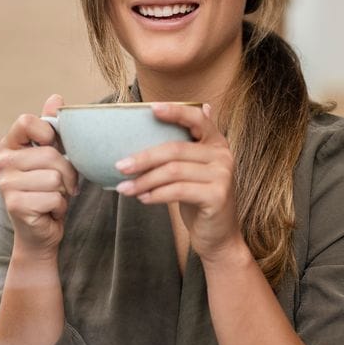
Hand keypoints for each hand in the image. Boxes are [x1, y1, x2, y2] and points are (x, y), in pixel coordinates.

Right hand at [0, 94, 78, 257]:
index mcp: (8, 146)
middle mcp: (2, 163)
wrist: (39, 232)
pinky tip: (48, 211)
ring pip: (55, 177)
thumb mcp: (51, 156)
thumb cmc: (47, 189)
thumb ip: (52, 128)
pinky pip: (55, 197)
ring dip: (63, 191)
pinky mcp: (16, 205)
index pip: (27, 121)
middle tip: (61, 184)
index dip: (48, 133)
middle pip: (50, 154)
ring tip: (53, 197)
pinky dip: (59, 207)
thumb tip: (56, 98)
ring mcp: (6, 185)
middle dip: (67, 172)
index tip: (53, 147)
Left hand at [113, 102, 243, 259]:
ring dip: (144, 181)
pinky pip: (178, 191)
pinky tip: (143, 199)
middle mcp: (223, 155)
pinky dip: (156, 195)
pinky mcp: (217, 196)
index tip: (151, 108)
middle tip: (120, 166)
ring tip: (125, 188)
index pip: (197, 119)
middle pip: (175, 149)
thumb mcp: (191, 171)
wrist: (219, 236)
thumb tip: (167, 113)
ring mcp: (223, 175)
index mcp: (216, 142)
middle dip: (143, 158)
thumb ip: (183, 147)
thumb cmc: (199, 199)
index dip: (175, 112)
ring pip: (173, 171)